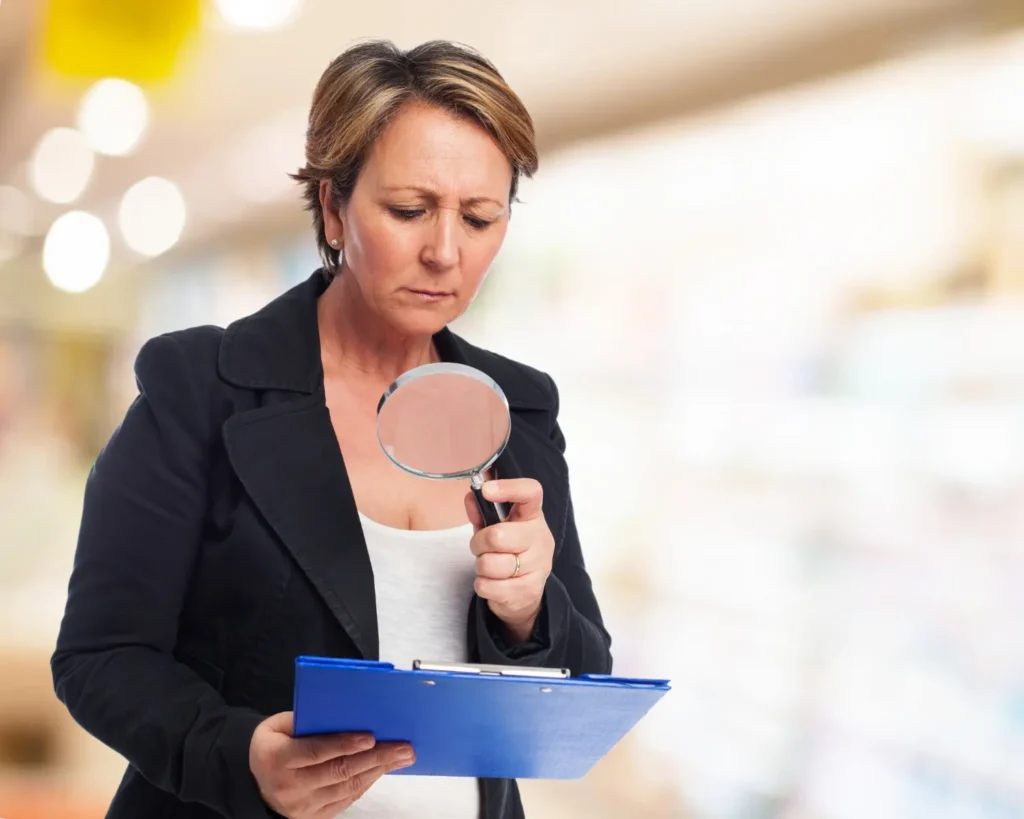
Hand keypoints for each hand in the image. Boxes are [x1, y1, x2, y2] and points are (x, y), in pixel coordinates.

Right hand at [249, 711, 413, 817]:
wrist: (255, 782)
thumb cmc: (273, 745)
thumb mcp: (277, 726)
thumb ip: (305, 720)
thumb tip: (344, 713)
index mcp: (277, 759)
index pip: (315, 752)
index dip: (343, 744)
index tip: (370, 738)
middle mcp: (289, 787)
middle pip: (338, 771)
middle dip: (375, 758)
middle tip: (403, 747)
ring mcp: (302, 807)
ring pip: (346, 788)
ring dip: (378, 771)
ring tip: (401, 757)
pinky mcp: (313, 817)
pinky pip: (346, 800)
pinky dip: (367, 783)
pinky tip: (382, 770)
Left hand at [465, 478, 553, 641]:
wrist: (525, 593)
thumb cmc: (508, 552)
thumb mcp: (495, 527)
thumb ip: (482, 512)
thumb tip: (471, 497)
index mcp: (533, 516)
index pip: (530, 493)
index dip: (508, 488)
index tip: (486, 490)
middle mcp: (541, 538)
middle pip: (498, 536)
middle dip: (479, 543)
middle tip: (481, 547)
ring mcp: (539, 566)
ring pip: (490, 564)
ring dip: (480, 566)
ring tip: (488, 566)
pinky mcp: (529, 590)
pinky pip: (488, 586)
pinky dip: (483, 585)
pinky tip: (493, 583)